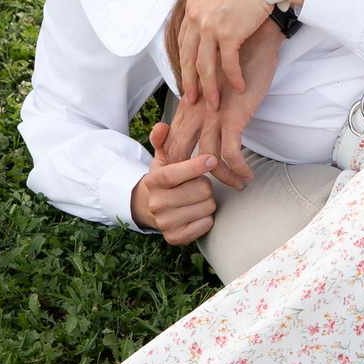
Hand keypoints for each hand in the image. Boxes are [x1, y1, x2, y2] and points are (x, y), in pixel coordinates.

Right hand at [131, 124, 220, 245]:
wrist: (152, 208)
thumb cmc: (164, 180)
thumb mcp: (161, 158)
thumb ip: (162, 140)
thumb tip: (161, 126)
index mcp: (153, 181)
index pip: (174, 174)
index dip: (195, 167)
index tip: (212, 160)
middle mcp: (157, 204)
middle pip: (199, 190)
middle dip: (205, 184)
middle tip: (197, 184)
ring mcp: (165, 223)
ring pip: (207, 206)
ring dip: (207, 200)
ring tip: (196, 197)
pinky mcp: (176, 238)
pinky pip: (207, 223)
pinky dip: (207, 217)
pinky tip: (196, 212)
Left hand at [173, 0, 272, 110]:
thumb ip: (209, 9)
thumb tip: (210, 24)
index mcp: (192, 7)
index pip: (183, 43)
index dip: (185, 65)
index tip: (188, 79)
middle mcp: (197, 17)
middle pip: (188, 59)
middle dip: (190, 84)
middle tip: (193, 101)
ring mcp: (211, 26)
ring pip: (204, 67)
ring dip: (209, 89)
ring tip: (214, 104)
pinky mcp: (229, 33)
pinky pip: (228, 63)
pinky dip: (234, 78)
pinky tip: (239, 87)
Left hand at [189, 20, 284, 187]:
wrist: (255, 36)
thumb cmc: (239, 57)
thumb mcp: (217, 80)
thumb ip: (208, 97)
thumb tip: (209, 114)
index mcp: (189, 102)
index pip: (170, 139)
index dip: (173, 163)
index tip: (186, 179)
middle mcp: (195, 110)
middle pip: (179, 152)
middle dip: (189, 177)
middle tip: (204, 192)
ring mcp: (212, 113)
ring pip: (206, 159)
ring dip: (222, 178)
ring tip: (237, 186)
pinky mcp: (232, 114)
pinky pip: (230, 152)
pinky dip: (238, 168)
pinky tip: (248, 174)